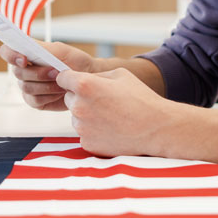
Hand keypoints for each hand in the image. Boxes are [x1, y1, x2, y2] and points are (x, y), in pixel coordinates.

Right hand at [0, 41, 96, 110]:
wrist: (88, 79)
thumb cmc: (75, 61)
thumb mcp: (60, 50)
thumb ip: (42, 48)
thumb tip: (25, 48)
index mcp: (27, 53)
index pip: (7, 52)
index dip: (10, 55)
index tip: (24, 59)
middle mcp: (24, 70)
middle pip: (18, 73)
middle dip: (38, 73)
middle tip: (56, 72)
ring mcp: (28, 86)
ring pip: (26, 88)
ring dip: (46, 85)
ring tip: (62, 82)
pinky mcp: (35, 101)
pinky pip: (33, 101)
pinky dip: (48, 96)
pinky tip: (59, 92)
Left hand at [56, 67, 177, 157]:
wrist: (156, 128)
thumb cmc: (141, 99)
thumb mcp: (120, 75)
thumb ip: (96, 75)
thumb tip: (84, 78)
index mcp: (85, 86)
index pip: (62, 78)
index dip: (69, 79)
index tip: (76, 82)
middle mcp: (79, 107)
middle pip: (68, 98)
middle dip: (80, 97)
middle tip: (102, 100)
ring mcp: (81, 128)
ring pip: (75, 117)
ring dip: (86, 115)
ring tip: (110, 115)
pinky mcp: (87, 143)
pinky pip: (83, 133)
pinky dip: (93, 131)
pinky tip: (110, 128)